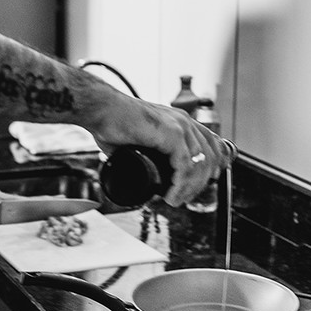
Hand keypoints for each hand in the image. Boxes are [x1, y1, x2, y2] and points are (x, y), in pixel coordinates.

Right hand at [90, 96, 233, 206]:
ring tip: (175, 200)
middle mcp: (183, 121)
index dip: (210, 168)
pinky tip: (171, 196)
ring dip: (189, 188)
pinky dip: (179, 185)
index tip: (196, 186)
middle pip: (210, 157)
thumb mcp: (138, 139)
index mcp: (179, 121)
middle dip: (200, 183)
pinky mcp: (171, 133)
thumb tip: (138, 176)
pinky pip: (185, 166)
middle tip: (183, 198)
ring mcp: (179, 126)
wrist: (99, 109)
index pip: (210, 144)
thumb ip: (143, 154)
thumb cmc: (112, 121)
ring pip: (199, 165)